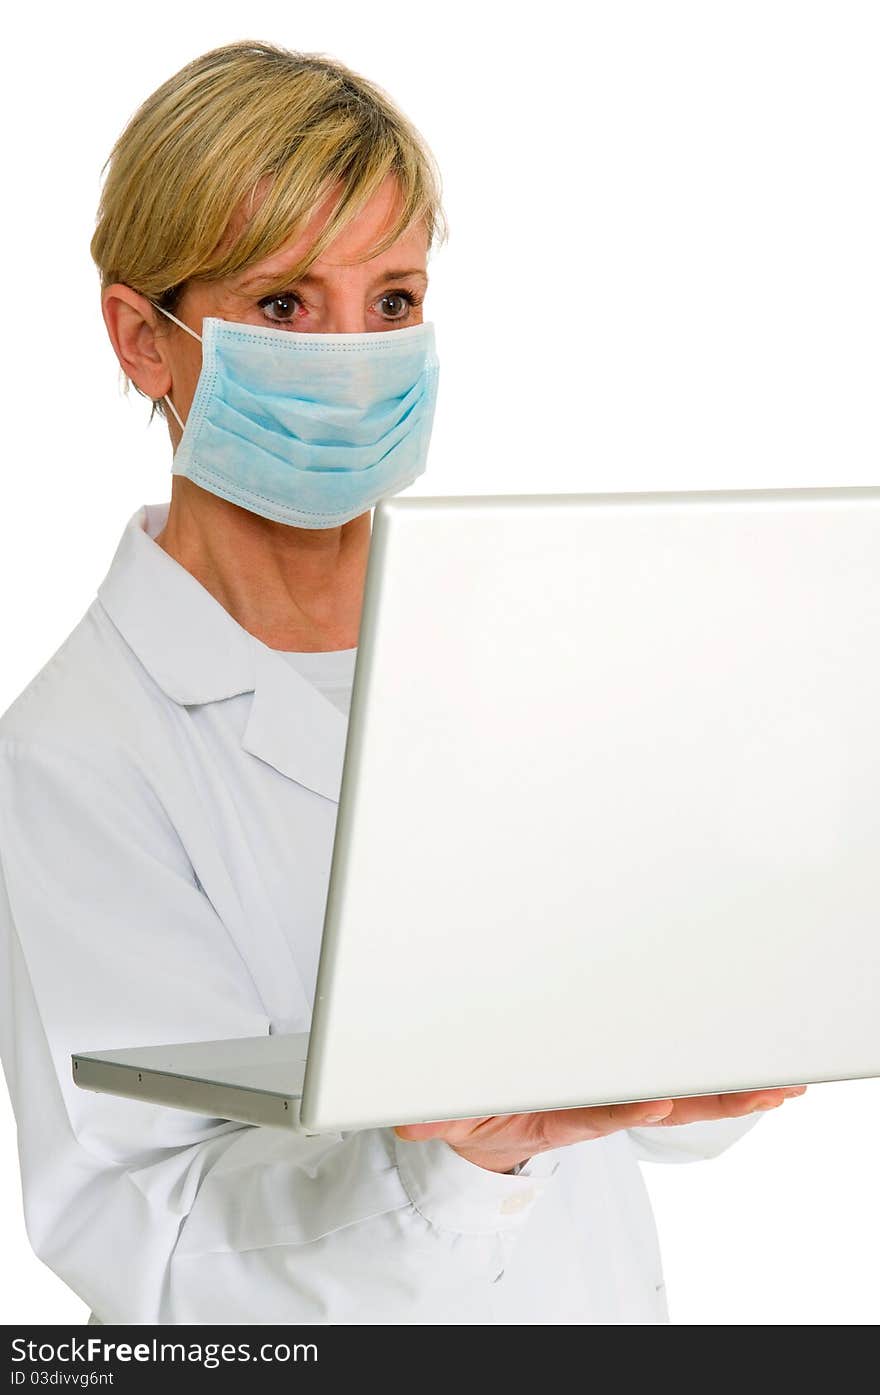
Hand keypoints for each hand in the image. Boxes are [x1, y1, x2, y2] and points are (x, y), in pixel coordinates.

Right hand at [393, 1085, 807, 1173]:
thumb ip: (433, 1115)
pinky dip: (707, 1077)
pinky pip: (665, 1076)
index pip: (593, 1113)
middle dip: (715, 1098)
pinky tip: (746, 1076)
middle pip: (660, 1101)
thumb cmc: (470, 1109)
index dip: (625, 1110)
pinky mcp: (611, 1074)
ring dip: (728, 1089)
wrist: (478, 1120)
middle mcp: (591, 1103)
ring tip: (778, 1083)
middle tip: (767, 1090)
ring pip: (675, 1090)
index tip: (654, 1105)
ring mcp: (607, 1091)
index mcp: (553, 1112)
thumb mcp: (444, 1116)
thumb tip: (412, 1119)